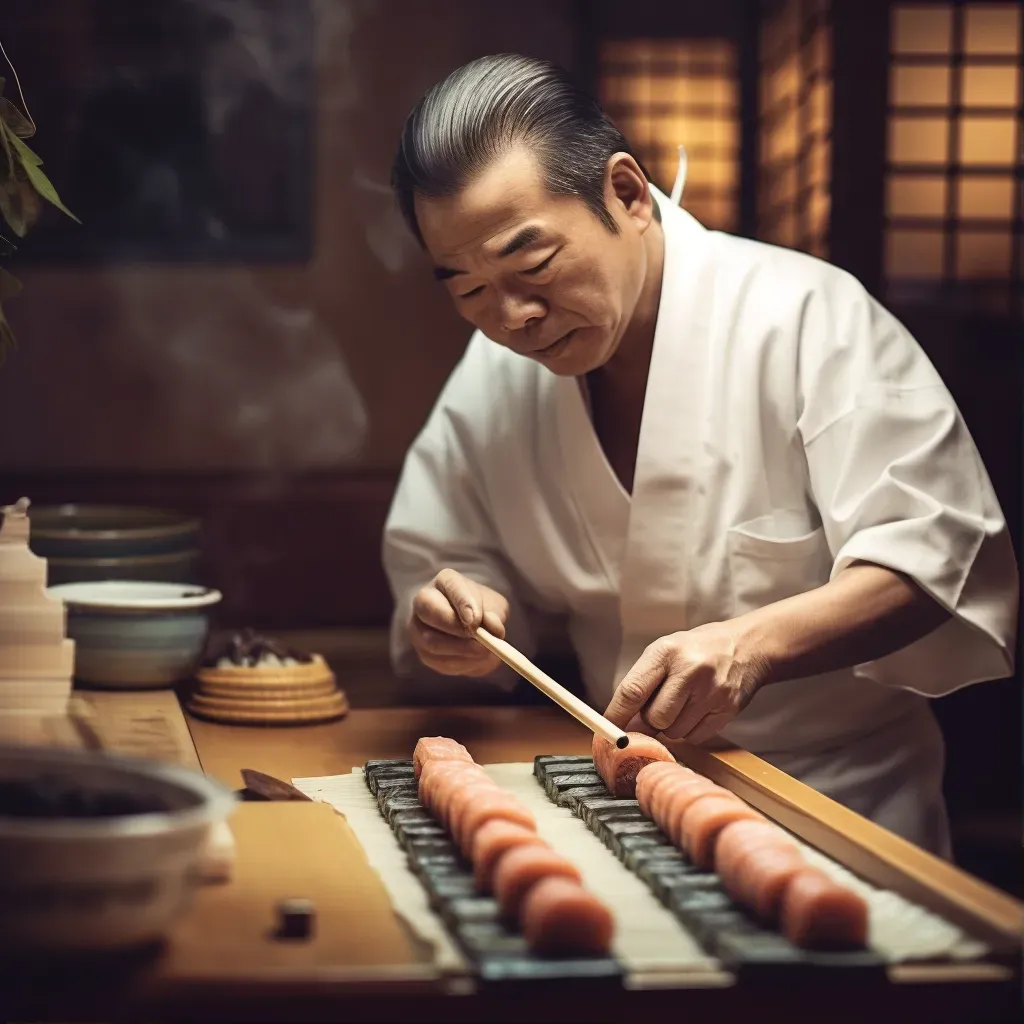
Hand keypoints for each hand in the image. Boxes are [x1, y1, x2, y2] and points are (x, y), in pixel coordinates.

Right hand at [408, 568, 509, 676]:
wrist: (474, 627)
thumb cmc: (482, 610)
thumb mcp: (494, 606)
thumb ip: (495, 614)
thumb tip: (493, 629)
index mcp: (445, 581)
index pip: (451, 586)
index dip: (463, 603)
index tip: (475, 620)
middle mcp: (424, 602)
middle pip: (429, 612)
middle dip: (456, 628)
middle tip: (481, 639)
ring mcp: (419, 629)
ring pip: (433, 642)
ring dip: (463, 650)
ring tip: (486, 651)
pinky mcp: (424, 654)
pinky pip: (441, 662)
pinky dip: (463, 664)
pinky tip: (477, 659)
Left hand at [603, 621, 770, 744]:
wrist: (746, 646)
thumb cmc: (696, 650)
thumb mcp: (665, 652)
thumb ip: (642, 683)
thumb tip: (621, 723)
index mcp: (667, 651)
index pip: (632, 690)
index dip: (616, 715)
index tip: (606, 730)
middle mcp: (690, 670)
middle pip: (654, 718)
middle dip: (650, 721)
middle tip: (658, 707)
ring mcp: (711, 692)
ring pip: (674, 731)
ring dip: (670, 726)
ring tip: (682, 703)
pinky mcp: (727, 710)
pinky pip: (695, 737)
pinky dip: (689, 730)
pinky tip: (697, 710)